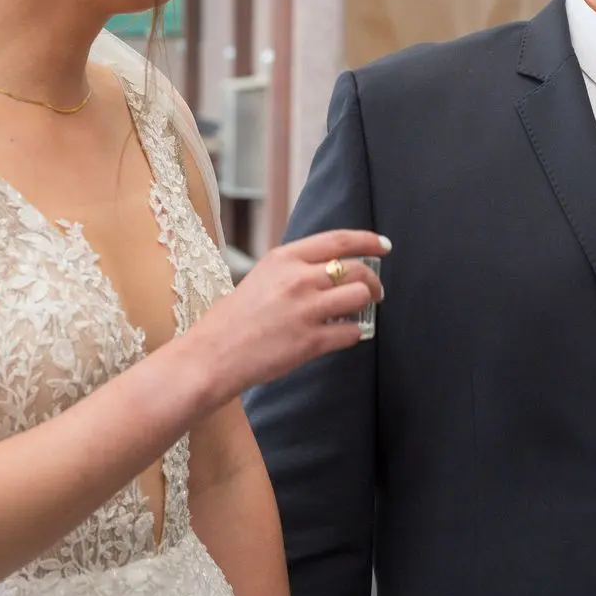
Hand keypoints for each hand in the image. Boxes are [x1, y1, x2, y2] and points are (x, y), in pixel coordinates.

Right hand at [188, 229, 388, 398]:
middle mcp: (298, 279)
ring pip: (359, 297)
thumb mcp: (261, 277)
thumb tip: (327, 270)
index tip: (383, 245)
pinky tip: (344, 335)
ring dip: (367, 305)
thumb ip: (293, 270)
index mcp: (284, 258)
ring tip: (359, 313)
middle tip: (374, 290)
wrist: (212, 356)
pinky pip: (352, 332)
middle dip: (372, 280)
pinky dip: (355, 333)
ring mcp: (306, 310)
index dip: (368, 240)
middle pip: (356, 268)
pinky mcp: (311, 341)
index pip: (339, 240)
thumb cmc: (232, 319)